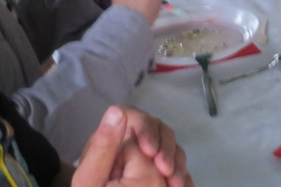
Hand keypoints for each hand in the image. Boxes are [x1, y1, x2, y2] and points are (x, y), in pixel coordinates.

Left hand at [73, 106, 191, 186]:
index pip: (134, 117)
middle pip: (158, 129)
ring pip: (171, 145)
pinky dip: (182, 174)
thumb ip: (103, 146)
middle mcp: (132, 141)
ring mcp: (148, 154)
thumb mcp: (90, 178)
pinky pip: (177, 164)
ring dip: (177, 163)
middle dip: (166, 149)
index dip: (146, 130)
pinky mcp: (159, 168)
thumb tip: (116, 110)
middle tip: (166, 171)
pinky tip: (182, 185)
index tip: (150, 152)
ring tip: (176, 184)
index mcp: (112, 138)